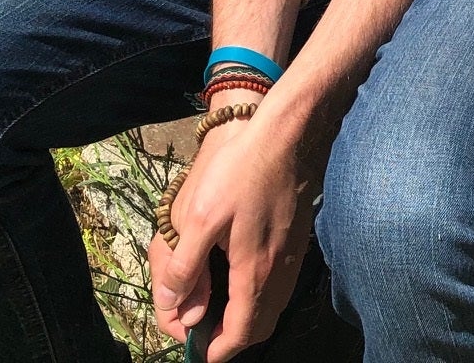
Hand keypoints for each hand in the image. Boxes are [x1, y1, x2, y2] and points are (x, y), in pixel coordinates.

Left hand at [148, 108, 314, 360]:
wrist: (288, 132)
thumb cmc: (241, 170)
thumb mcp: (199, 216)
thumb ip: (185, 267)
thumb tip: (176, 309)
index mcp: (254, 272)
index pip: (239, 334)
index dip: (214, 350)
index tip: (194, 350)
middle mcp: (280, 272)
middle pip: (259, 327)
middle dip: (230, 339)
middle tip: (202, 332)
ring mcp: (293, 256)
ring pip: (272, 307)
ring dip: (245, 320)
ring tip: (216, 309)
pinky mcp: (297, 240)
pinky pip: (279, 287)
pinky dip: (258, 298)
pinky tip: (239, 279)